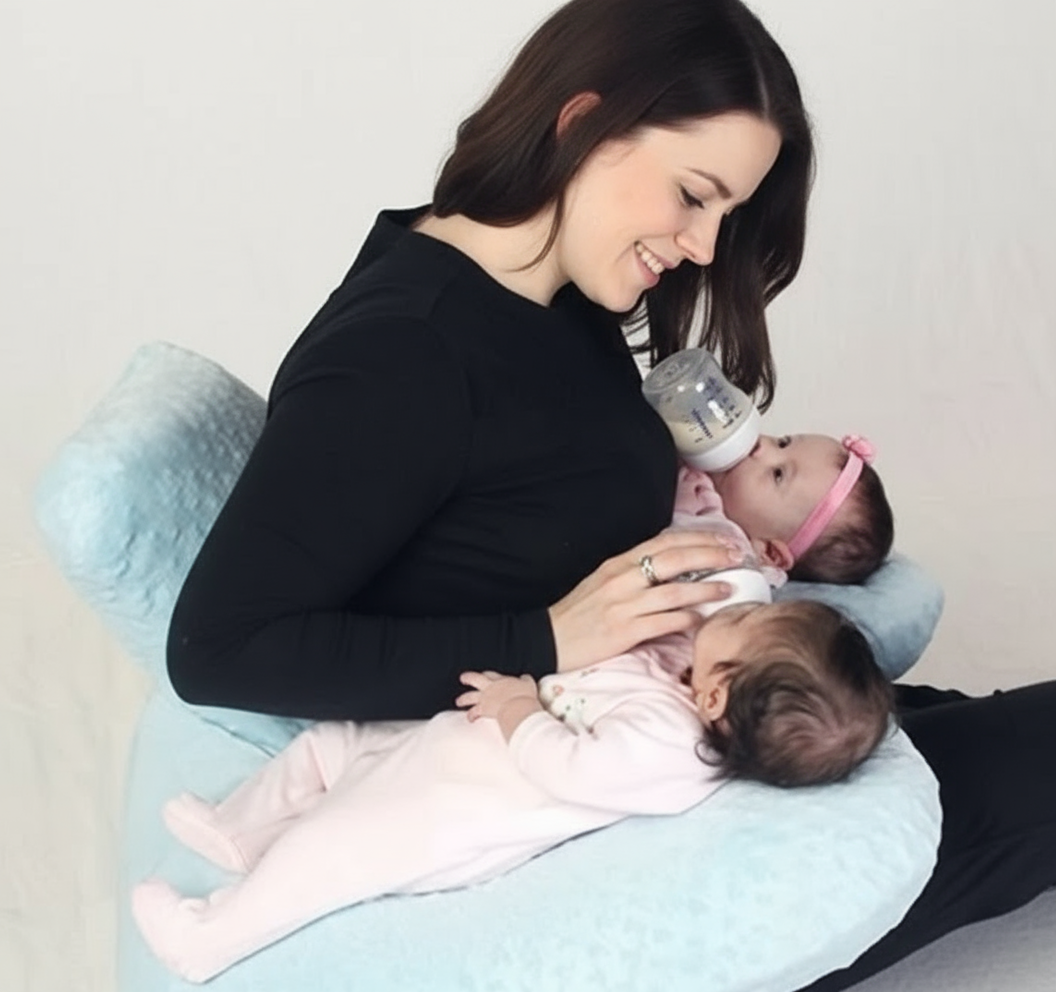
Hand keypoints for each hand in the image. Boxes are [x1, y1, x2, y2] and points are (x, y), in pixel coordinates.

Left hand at [456, 671, 542, 739]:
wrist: (518, 706)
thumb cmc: (524, 696)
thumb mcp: (528, 684)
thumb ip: (525, 680)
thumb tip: (525, 678)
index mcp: (501, 680)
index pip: (491, 674)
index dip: (487, 675)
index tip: (485, 675)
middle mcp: (490, 687)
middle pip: (475, 679)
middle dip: (468, 678)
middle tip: (463, 678)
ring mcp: (485, 698)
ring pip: (470, 696)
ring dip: (463, 699)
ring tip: (459, 701)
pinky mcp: (483, 709)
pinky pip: (474, 713)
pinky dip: (471, 716)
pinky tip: (470, 719)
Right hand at [547, 529, 741, 672]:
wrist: (548, 638)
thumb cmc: (580, 612)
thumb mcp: (604, 581)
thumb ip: (636, 572)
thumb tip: (674, 568)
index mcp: (619, 563)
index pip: (666, 542)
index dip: (699, 539)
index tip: (724, 541)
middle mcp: (622, 579)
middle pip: (675, 559)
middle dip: (711, 556)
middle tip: (737, 557)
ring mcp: (623, 605)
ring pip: (675, 591)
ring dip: (706, 589)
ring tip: (728, 588)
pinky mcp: (624, 631)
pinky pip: (663, 622)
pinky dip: (687, 619)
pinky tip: (702, 619)